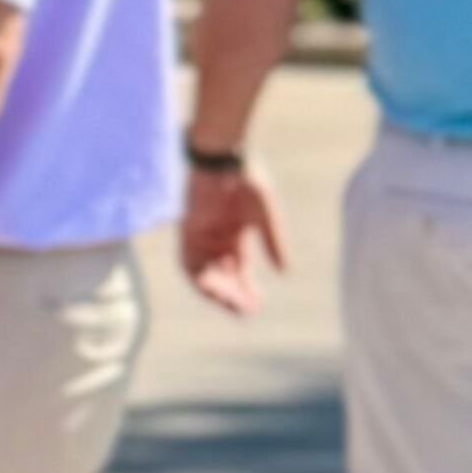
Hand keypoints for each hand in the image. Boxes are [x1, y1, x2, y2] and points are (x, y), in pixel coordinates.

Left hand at [178, 159, 284, 314]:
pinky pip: (187, 262)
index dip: (246, 290)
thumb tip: (286, 272)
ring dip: (216, 291)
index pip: (239, 271)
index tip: (255, 307)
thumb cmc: (247, 180)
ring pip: (205, 274)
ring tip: (230, 304)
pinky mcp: (187, 231)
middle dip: (232, 296)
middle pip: (222, 277)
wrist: (224, 159)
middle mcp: (216, 240)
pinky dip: (198, 277)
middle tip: (244, 312)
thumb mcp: (266, 216)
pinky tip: (212, 289)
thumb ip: (273, 242)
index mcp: (235, 236)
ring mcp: (200, 236)